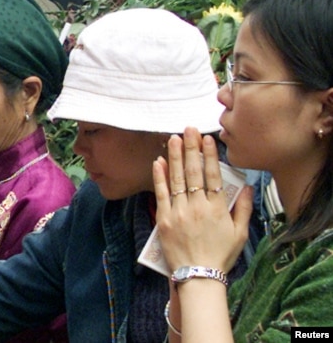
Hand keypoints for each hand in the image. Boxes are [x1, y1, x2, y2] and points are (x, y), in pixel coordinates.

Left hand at [152, 127, 253, 272]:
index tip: (207, 138)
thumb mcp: (239, 234)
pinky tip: (159, 161)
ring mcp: (179, 212)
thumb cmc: (221, 255)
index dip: (209, 155)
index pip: (213, 176)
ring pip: (177, 179)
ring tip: (174, 138)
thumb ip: (243, 209)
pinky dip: (160, 176)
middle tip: (188, 128)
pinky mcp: (164, 219)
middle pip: (194, 172)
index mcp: (217, 209)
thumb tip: (245, 187)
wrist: (198, 275)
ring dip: (175, 156)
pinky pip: (161, 193)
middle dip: (191, 148)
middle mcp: (198, 207)